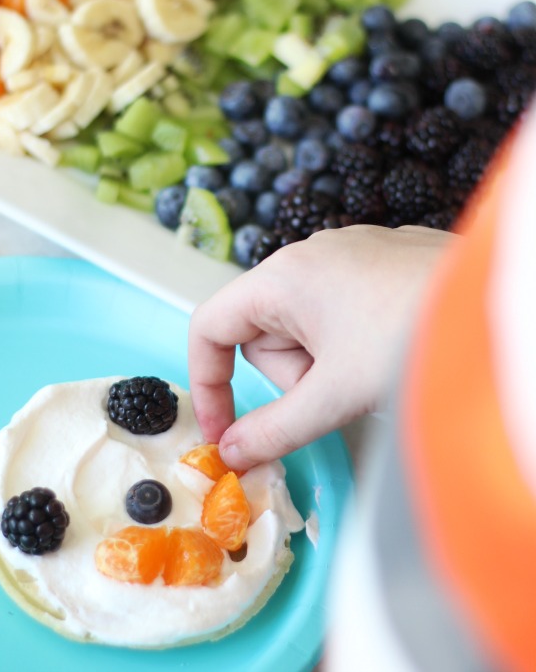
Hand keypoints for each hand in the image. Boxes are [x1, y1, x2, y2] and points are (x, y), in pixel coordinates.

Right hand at [188, 224, 454, 469]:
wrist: (499, 311)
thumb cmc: (413, 335)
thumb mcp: (334, 395)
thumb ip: (274, 429)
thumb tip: (234, 453)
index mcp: (283, 277)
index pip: (210, 326)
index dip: (207, 383)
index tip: (224, 432)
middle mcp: (309, 254)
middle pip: (263, 332)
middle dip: (292, 374)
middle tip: (336, 393)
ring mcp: (348, 253)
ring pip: (306, 326)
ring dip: (326, 362)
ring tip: (372, 370)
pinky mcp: (380, 262)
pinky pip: (342, 311)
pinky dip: (354, 342)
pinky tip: (390, 349)